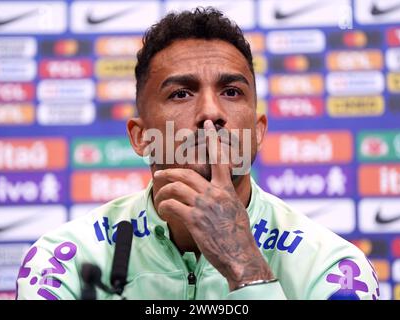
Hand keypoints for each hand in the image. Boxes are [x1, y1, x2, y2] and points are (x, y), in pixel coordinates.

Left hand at [154, 120, 273, 289]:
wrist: (240, 256)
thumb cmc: (239, 236)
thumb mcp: (236, 210)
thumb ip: (225, 197)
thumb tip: (219, 191)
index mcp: (226, 189)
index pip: (220, 158)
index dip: (212, 139)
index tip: (207, 124)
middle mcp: (215, 194)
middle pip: (186, 172)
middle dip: (169, 172)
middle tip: (159, 174)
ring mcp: (203, 206)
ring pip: (175, 187)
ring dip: (162, 190)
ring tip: (159, 196)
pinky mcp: (194, 220)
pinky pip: (171, 205)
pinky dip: (164, 205)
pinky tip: (164, 210)